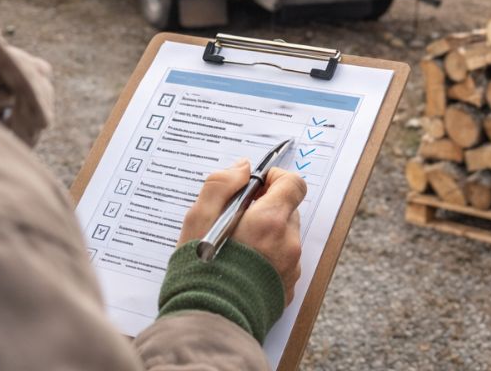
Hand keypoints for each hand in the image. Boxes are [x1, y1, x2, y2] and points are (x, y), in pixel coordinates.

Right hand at [179, 159, 307, 302]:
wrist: (208, 322)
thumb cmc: (199, 271)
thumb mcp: (198, 219)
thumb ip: (221, 185)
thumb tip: (243, 168)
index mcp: (270, 221)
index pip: (292, 184)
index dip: (275, 179)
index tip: (255, 187)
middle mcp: (287, 243)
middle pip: (288, 210)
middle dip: (265, 208)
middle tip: (236, 219)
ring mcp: (291, 268)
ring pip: (285, 237)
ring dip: (266, 234)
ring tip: (236, 248)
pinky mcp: (287, 289)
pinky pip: (283, 262)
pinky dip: (267, 258)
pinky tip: (242, 268)